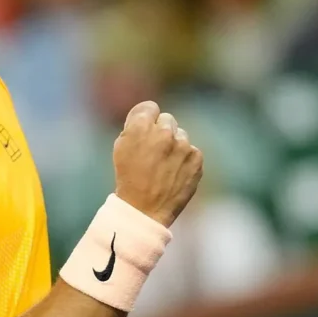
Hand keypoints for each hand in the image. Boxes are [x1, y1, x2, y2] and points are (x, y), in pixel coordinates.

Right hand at [113, 101, 202, 227]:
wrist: (145, 209)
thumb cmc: (129, 177)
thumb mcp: (121, 146)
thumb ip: (135, 126)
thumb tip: (150, 117)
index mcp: (141, 127)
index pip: (150, 107)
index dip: (146, 118)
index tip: (145, 130)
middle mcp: (164, 132)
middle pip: (167, 119)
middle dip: (161, 131)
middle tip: (154, 150)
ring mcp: (183, 145)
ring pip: (181, 135)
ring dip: (174, 145)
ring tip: (164, 165)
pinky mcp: (196, 158)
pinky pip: (192, 150)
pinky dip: (185, 159)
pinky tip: (175, 172)